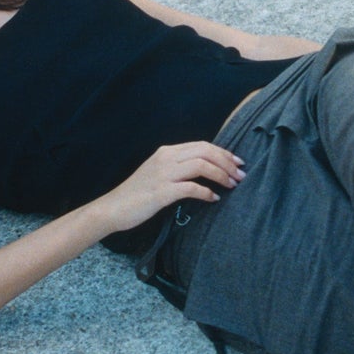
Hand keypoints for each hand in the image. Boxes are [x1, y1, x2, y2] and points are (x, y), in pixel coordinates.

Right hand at [91, 141, 245, 232]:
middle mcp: (166, 158)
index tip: (237, 163)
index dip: (224, 153)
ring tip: (232, 185)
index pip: (202, 145)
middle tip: (241, 175)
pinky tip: (214, 199)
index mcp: (167, 152)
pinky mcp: (161, 192)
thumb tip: (206, 170)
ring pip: (201, 166)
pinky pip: (191, 188)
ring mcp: (163, 174)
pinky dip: (206, 192)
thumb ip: (179, 167)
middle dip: (227, 162)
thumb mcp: (159, 173)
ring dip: (221, 175)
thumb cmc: (138, 194)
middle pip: (205, 152)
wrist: (113, 208)